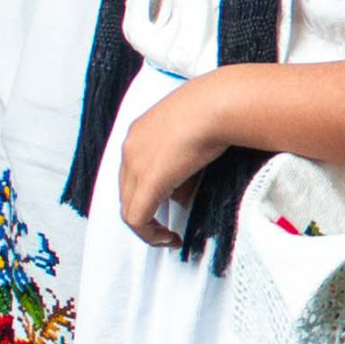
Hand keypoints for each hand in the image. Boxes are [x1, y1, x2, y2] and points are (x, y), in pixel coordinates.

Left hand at [116, 74, 250, 245]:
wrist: (217, 105)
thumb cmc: (216, 110)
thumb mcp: (193, 134)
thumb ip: (182, 162)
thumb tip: (181, 193)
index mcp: (140, 131)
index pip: (133, 170)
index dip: (148, 192)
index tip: (169, 203)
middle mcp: (130, 147)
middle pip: (127, 191)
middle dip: (146, 211)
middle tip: (166, 227)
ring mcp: (135, 164)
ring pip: (129, 207)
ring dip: (147, 226)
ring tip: (168, 236)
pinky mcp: (147, 182)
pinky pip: (137, 218)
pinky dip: (150, 234)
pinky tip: (169, 238)